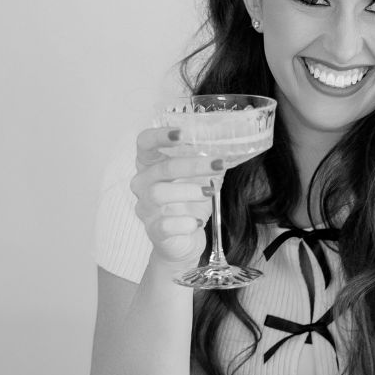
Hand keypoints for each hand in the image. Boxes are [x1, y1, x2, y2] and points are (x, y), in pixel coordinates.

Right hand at [130, 127, 219, 268]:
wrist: (184, 241)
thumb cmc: (189, 204)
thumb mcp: (201, 179)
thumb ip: (210, 162)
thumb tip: (232, 148)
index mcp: (151, 165)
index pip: (145, 143)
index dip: (159, 136)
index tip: (182, 133)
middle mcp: (143, 184)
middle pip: (161, 168)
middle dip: (192, 165)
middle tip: (217, 163)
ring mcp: (145, 208)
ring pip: (158, 193)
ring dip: (188, 190)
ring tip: (210, 191)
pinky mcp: (153, 231)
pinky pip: (163, 225)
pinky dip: (183, 222)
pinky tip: (197, 221)